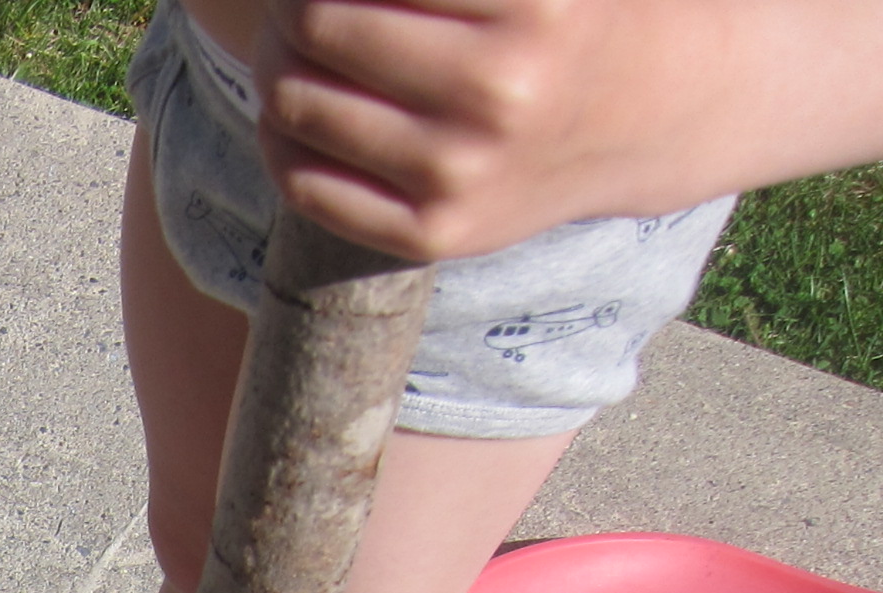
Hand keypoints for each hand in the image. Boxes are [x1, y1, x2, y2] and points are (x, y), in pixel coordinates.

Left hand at [255, 0, 882, 259]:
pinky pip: (304, 185)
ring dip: (274, 67)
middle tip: (294, 3)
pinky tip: (293, 112)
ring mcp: (464, 173)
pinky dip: (279, 140)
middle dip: (290, 6)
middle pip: (317, 26)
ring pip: (296, 105)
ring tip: (290, 49)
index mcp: (535, 5)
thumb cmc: (572, 12)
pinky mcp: (436, 233)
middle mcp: (500, 91)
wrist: (655, 113)